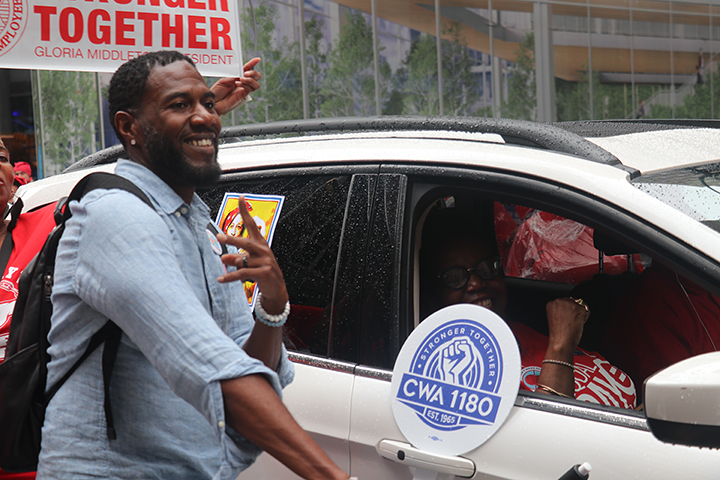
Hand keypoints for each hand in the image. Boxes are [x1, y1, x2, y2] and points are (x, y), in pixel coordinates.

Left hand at [211, 58, 261, 115]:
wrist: (214, 101)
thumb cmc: (217, 91)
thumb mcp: (224, 80)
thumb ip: (234, 77)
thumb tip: (242, 74)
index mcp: (237, 77)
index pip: (247, 69)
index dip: (253, 64)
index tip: (257, 59)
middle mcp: (242, 83)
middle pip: (256, 77)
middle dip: (253, 73)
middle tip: (246, 73)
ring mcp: (243, 89)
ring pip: (256, 84)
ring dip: (250, 80)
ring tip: (241, 79)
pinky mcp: (243, 95)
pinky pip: (250, 89)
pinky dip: (245, 85)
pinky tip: (238, 84)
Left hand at [216, 195, 287, 313]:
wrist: (277, 288)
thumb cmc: (262, 272)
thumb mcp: (249, 263)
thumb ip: (236, 258)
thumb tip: (224, 257)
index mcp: (260, 244)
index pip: (252, 224)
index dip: (246, 211)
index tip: (241, 198)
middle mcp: (263, 250)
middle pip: (246, 242)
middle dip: (232, 239)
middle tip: (220, 236)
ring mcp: (265, 261)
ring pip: (243, 260)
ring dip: (233, 262)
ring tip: (223, 263)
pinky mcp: (264, 273)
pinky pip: (244, 273)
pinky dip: (231, 277)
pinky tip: (222, 279)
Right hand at [440, 339, 472, 384]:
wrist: (453, 374)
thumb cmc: (463, 367)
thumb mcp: (471, 357)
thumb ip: (468, 347)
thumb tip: (458, 343)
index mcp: (465, 349)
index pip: (465, 339)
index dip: (464, 340)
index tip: (465, 345)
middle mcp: (457, 348)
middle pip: (457, 340)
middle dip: (458, 346)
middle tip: (459, 354)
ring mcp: (450, 350)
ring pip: (451, 344)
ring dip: (453, 351)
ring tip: (454, 358)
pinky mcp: (443, 351)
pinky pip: (446, 348)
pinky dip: (448, 353)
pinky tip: (449, 358)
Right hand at [545, 297, 589, 355]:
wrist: (561, 342)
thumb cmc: (558, 334)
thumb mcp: (555, 317)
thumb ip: (561, 309)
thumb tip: (571, 306)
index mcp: (551, 304)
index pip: (564, 301)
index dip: (567, 310)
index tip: (566, 318)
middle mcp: (558, 301)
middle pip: (573, 301)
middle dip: (574, 310)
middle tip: (570, 321)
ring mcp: (568, 304)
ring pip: (580, 304)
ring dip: (580, 313)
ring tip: (573, 322)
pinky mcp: (577, 308)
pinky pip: (586, 310)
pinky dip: (585, 317)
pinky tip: (578, 323)